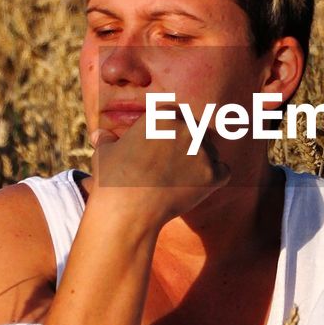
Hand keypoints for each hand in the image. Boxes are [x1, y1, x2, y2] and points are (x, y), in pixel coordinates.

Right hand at [87, 109, 230, 231]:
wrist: (127, 209)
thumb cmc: (113, 180)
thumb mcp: (104, 153)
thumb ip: (107, 140)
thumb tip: (100, 135)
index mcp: (163, 116)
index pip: (178, 117)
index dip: (173, 132)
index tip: (165, 148)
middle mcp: (186, 128)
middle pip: (197, 132)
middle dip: (190, 145)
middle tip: (177, 164)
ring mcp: (202, 151)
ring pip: (212, 151)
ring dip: (203, 162)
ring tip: (183, 179)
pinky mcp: (212, 174)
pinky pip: (223, 172)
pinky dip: (214, 179)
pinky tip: (198, 187)